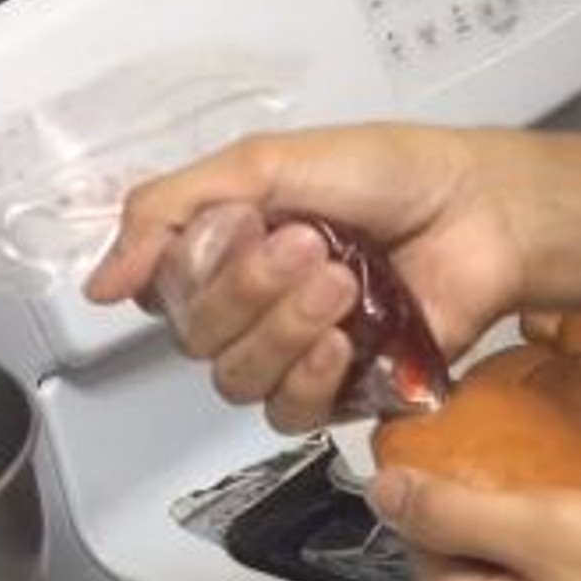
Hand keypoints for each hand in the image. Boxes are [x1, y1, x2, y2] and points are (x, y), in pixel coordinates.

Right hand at [84, 124, 525, 432]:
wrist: (480, 210)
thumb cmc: (390, 176)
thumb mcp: (264, 164)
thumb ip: (169, 214)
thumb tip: (100, 286)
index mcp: (230, 256)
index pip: (163, 294)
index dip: (195, 270)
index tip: (248, 225)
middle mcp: (258, 311)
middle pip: (200, 341)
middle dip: (250, 292)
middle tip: (310, 246)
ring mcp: (304, 355)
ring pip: (240, 381)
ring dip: (283, 329)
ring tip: (339, 282)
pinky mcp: (350, 393)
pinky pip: (293, 416)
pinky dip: (309, 379)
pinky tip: (342, 342)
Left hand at [367, 469, 580, 580]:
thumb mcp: (552, 530)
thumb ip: (457, 510)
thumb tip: (379, 490)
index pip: (420, 538)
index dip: (443, 479)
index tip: (485, 430)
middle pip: (467, 564)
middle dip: (494, 506)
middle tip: (549, 456)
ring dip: (536, 536)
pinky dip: (569, 569)